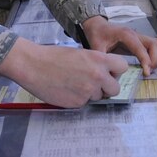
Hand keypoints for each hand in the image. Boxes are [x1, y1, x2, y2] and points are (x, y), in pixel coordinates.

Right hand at [0, 38, 128, 107]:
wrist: (33, 66)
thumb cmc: (54, 56)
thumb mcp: (80, 53)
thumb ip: (96, 63)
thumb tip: (106, 74)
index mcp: (98, 59)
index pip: (123, 67)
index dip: (116, 71)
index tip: (109, 71)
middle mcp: (97, 76)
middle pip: (115, 88)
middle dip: (107, 87)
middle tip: (94, 82)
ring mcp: (88, 91)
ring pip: (99, 97)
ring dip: (91, 93)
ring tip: (75, 83)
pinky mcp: (78, 103)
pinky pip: (85, 103)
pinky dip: (79, 98)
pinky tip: (67, 89)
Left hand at [81, 15, 156, 75]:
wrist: (97, 25)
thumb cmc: (97, 34)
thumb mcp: (96, 47)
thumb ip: (103, 60)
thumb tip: (109, 75)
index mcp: (126, 35)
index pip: (141, 48)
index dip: (146, 61)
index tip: (146, 73)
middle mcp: (135, 34)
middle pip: (156, 43)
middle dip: (155, 59)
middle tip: (148, 71)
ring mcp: (139, 36)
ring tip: (149, 69)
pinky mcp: (140, 40)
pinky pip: (154, 46)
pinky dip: (155, 56)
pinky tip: (147, 65)